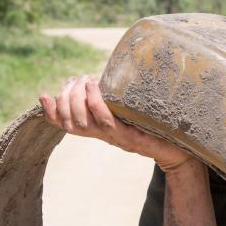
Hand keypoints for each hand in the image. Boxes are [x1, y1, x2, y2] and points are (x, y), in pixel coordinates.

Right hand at [39, 76, 195, 173]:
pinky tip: (95, 86)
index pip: (66, 125)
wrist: (181, 150)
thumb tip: (104, 74)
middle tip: (74, 80)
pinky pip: (106, 122)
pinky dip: (97, 103)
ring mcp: (116, 137)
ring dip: (78, 99)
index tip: (43, 96)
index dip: (52, 113)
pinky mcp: (130, 137)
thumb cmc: (157, 126)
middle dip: (65, 99)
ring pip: (84, 122)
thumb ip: (117, 98)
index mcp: (101, 130)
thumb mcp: (132, 109)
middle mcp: (105, 136)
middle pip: (70, 122)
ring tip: (84, 80)